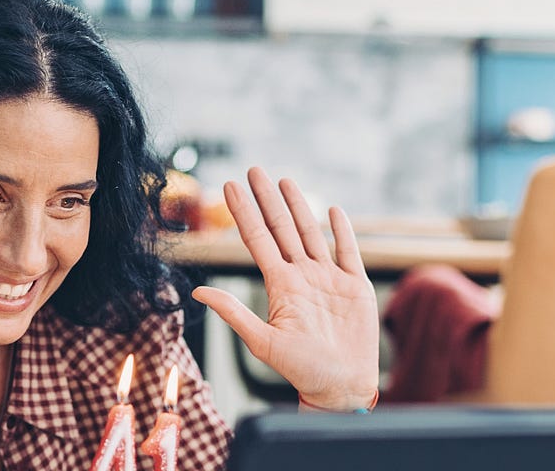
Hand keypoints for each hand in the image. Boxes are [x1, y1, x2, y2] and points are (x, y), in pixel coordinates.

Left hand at [191, 167, 380, 410]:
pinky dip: (343, 231)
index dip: (243, 212)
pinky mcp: (356, 287)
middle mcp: (302, 276)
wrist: (339, 386)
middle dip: (267, 199)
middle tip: (254, 169)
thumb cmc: (301, 370)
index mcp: (280, 286)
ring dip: (299, 206)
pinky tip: (334, 210)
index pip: (257, 239)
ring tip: (286, 181)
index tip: (229, 187)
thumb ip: (233, 312)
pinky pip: (349, 252)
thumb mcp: (262, 341)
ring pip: (311, 233)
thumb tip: (198, 291)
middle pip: (282, 228)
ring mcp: (329, 279)